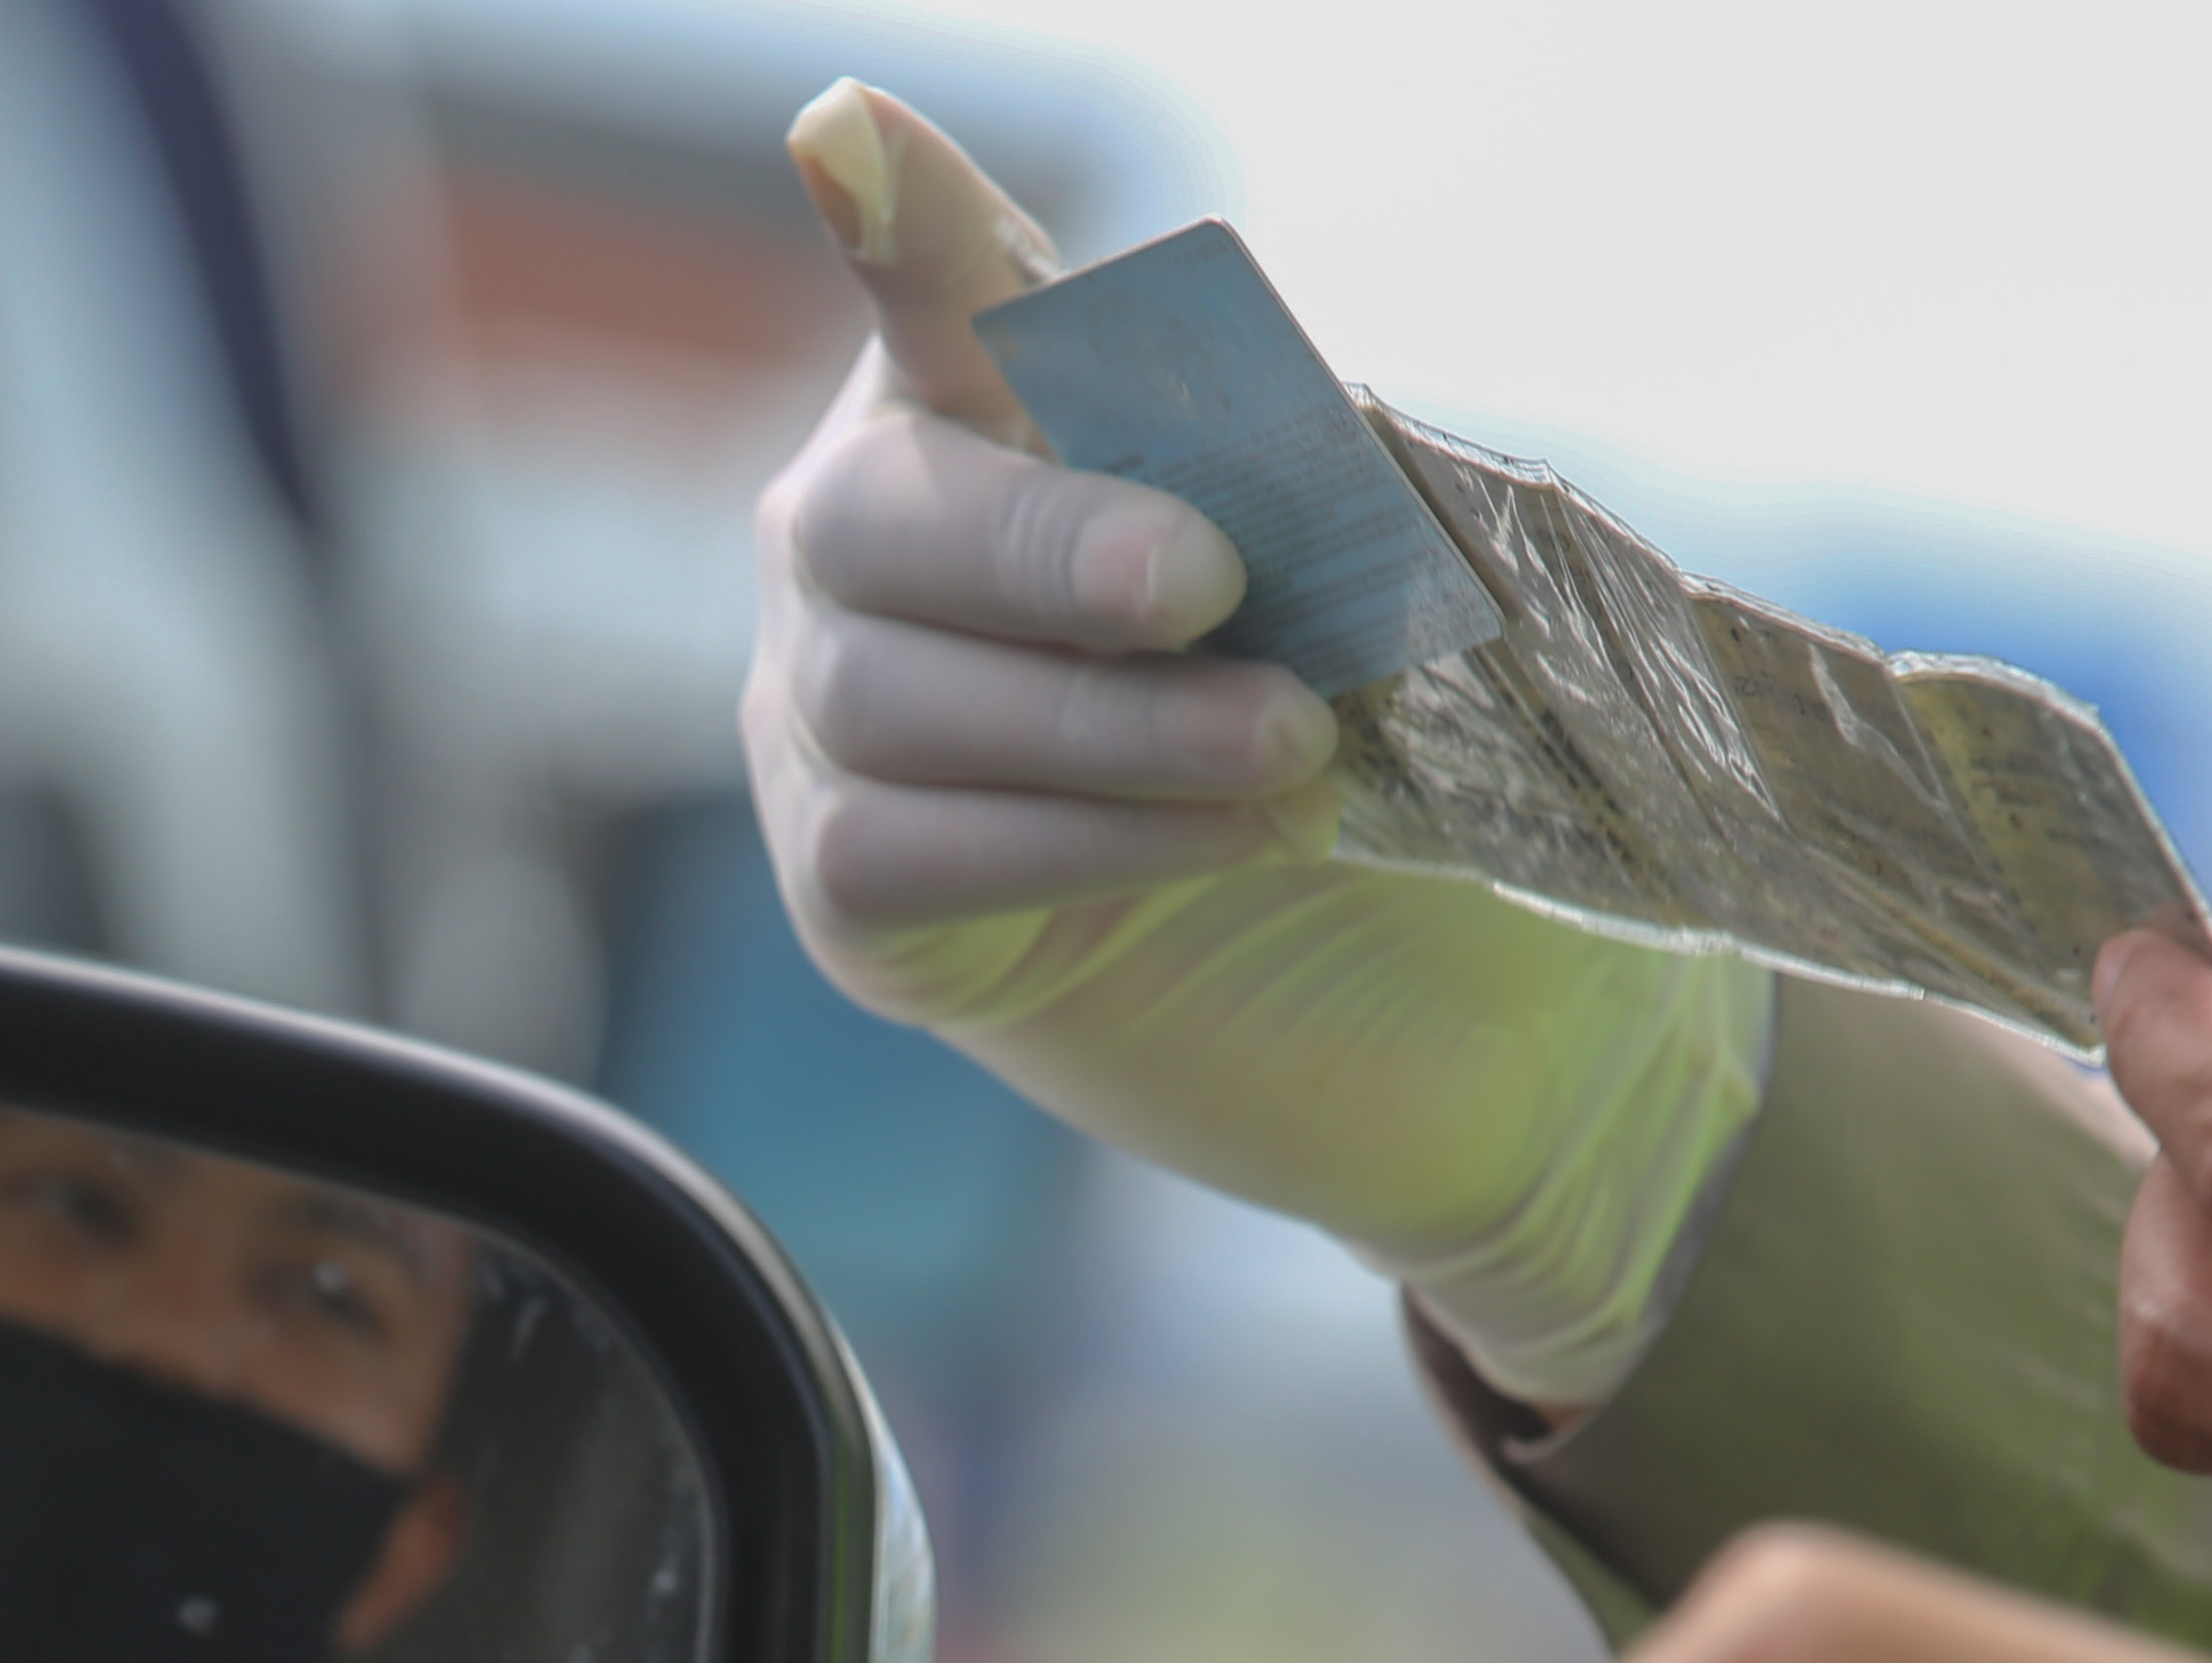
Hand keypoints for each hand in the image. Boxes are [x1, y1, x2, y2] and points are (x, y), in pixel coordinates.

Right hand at [745, 83, 1764, 1406]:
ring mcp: (823, 719)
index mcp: (981, 406)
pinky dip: (1082, 841)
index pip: (931, 288)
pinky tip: (1225, 842)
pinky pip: (914, 849)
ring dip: (1112, 725)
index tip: (845, 128)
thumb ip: (1286, 496)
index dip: (896, 216)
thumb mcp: (1348, 573)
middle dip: (1046, 546)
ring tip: (1291, 750)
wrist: (1388, 987)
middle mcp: (858, 546)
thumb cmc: (1358, 725)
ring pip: (898, 702)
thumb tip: (1290, 470)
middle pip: (886, 518)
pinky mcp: (848, 890)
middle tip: (1205, 582)